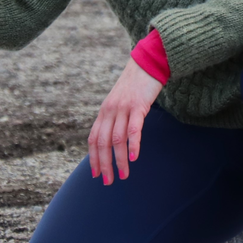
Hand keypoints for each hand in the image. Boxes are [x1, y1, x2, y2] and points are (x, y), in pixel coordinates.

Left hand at [88, 58, 161, 185]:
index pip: (94, 139)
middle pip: (103, 143)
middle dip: (104, 165)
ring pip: (117, 139)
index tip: (96, 175)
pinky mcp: (138, 105)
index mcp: (104, 111)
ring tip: (124, 175)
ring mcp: (124, 107)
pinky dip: (133, 144)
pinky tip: (134, 157)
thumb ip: (115, 118)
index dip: (93, 158)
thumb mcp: (120, 101)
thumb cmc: (136, 84)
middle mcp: (110, 110)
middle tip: (109, 181)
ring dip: (119, 160)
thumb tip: (114, 139)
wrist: (148, 61)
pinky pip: (134, 128)